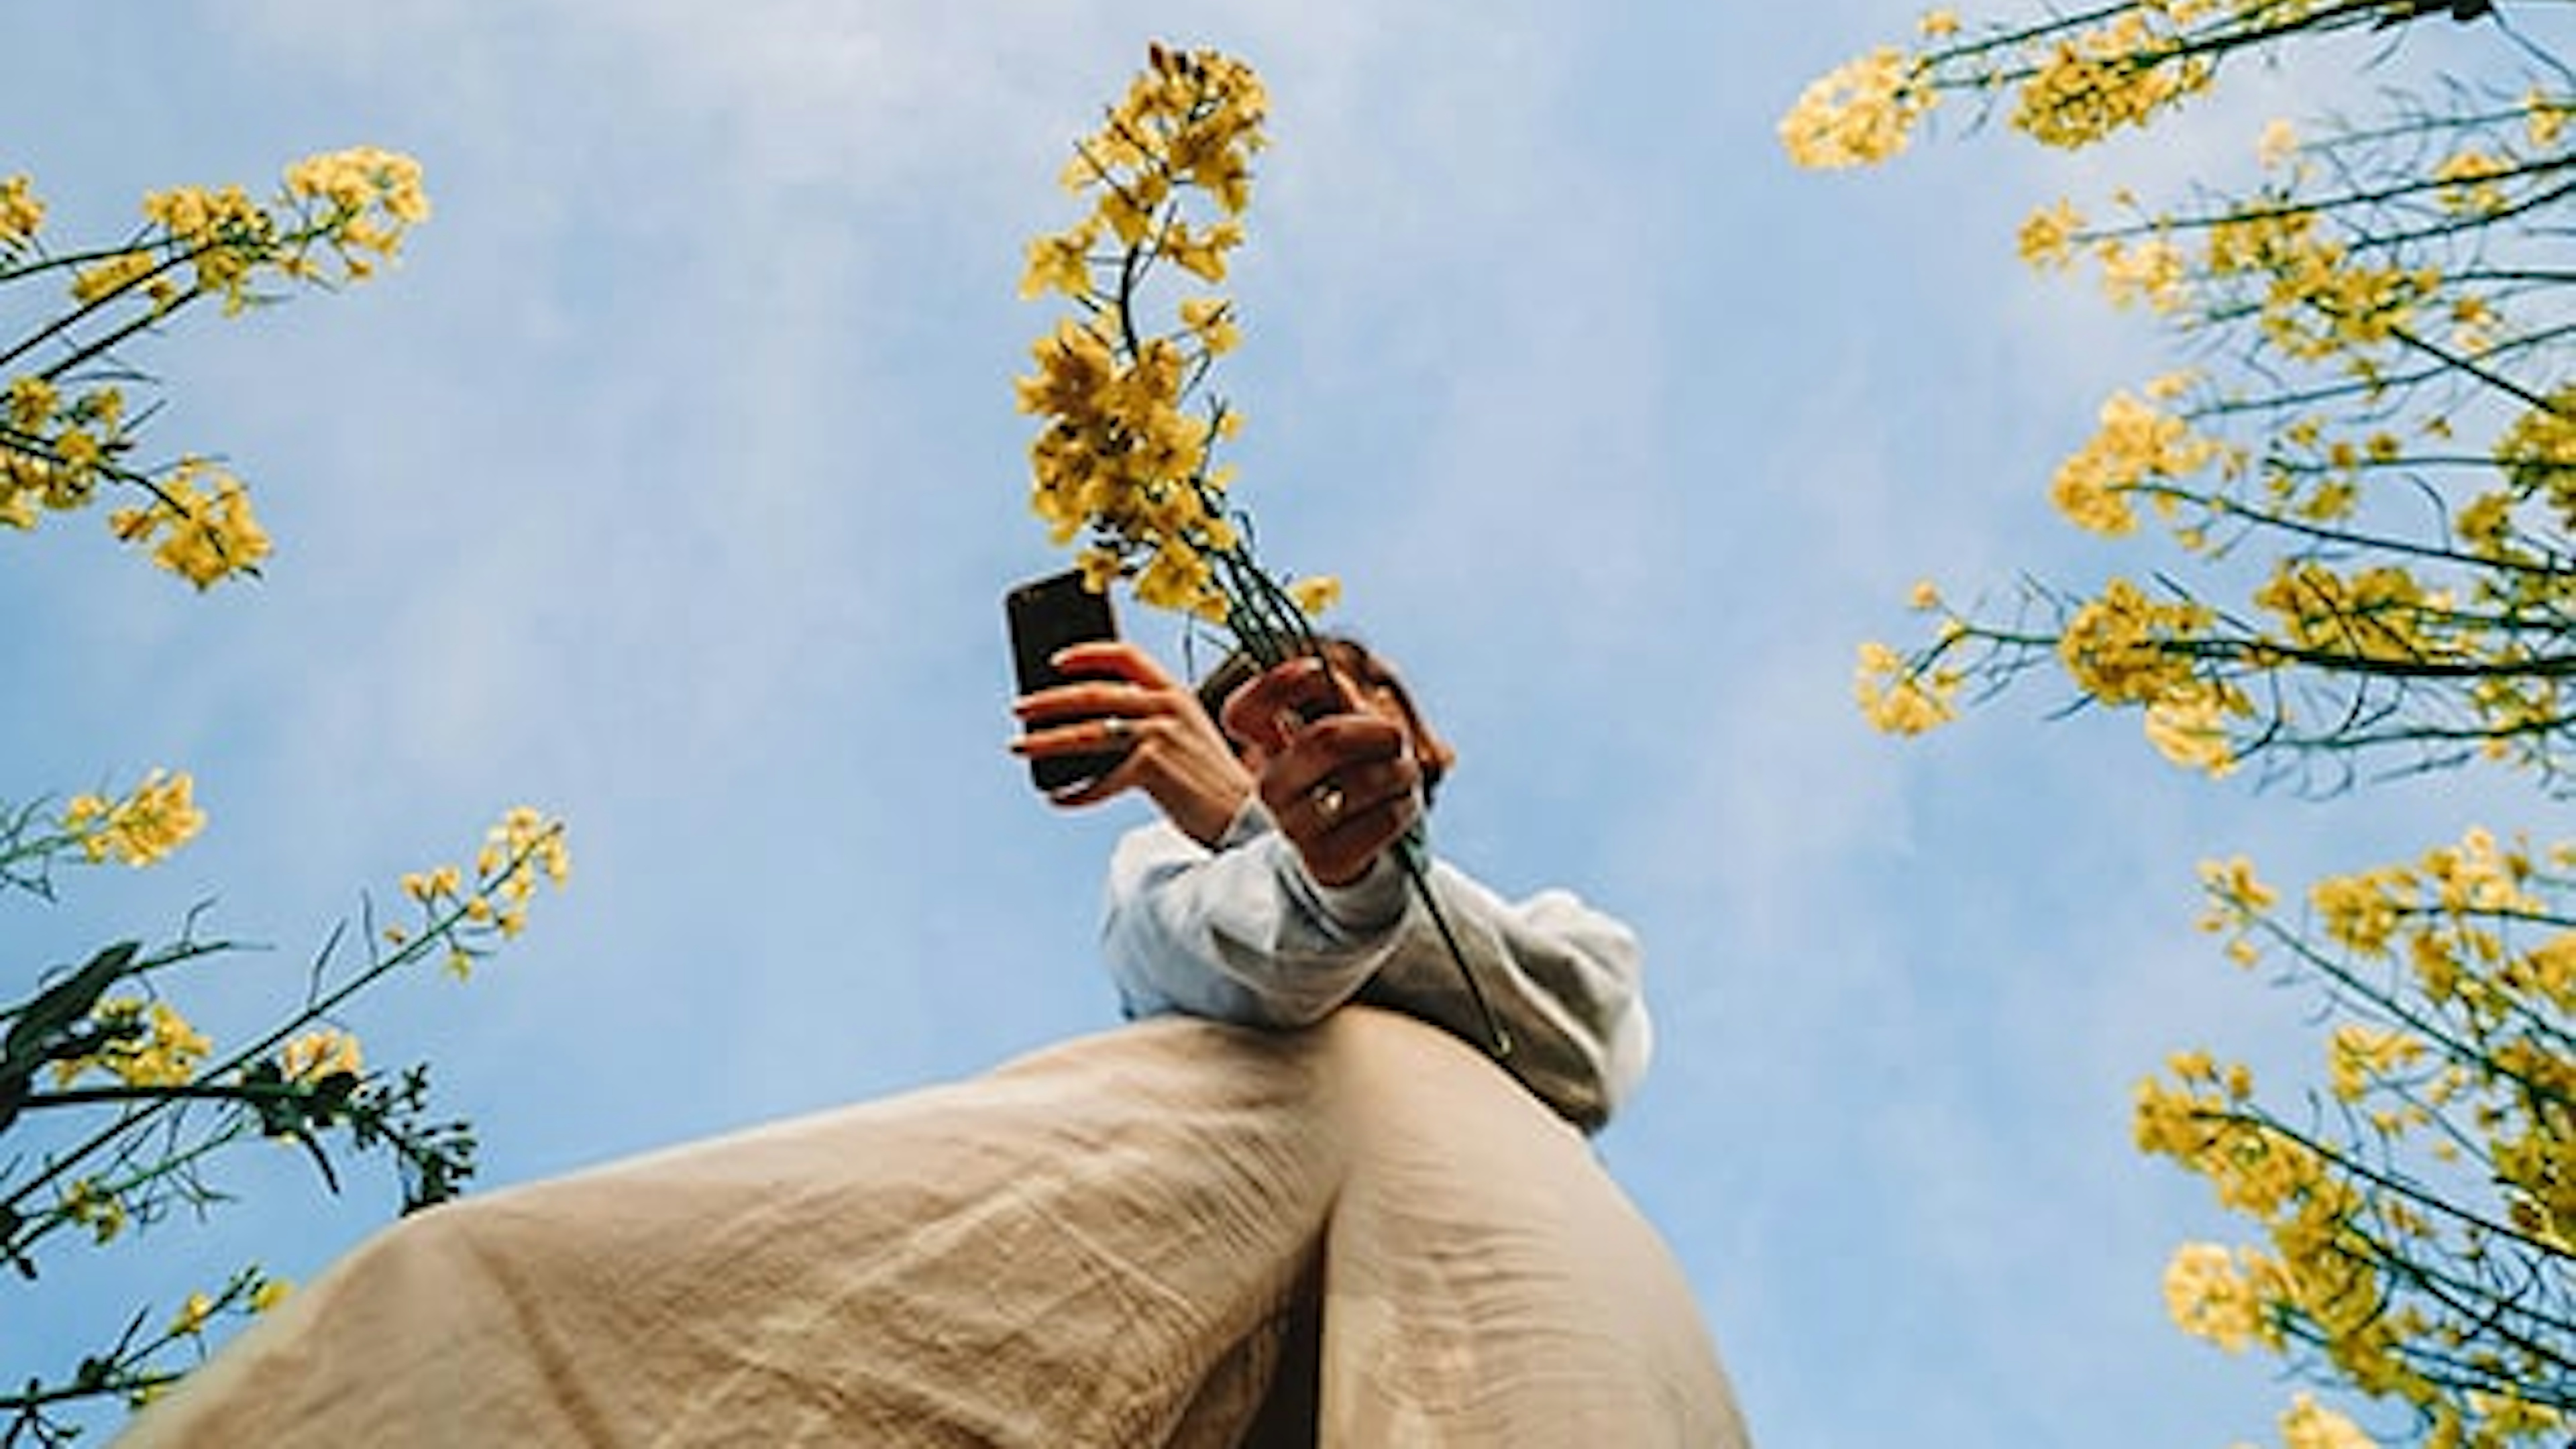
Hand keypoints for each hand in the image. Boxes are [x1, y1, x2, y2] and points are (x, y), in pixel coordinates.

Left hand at [1010, 641, 1252, 846]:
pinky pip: (1100, 780)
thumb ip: (1150, 725)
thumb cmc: (1211, 784)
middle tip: (1019, 708)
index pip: (1126, 655)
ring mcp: (1159, 735)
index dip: (1088, 653)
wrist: (1244, 818)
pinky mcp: (1152, 767)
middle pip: (1094, 694)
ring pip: (1087, 733)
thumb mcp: (1187, 739)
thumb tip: (1092, 731)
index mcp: (1175, 694)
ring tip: (1018, 746)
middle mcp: (1167, 707)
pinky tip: (1059, 799)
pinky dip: (1076, 793)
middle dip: (1049, 700)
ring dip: (1046, 740)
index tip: (1055, 661)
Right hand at [1220, 655, 1423, 887]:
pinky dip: (1404, 807)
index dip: (1278, 683)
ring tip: (1405, 775)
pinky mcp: (1325, 862)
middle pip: (1324, 740)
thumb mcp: (1343, 735)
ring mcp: (1295, 829)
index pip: (1243, 713)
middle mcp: (1272, 789)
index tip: (1317, 669)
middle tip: (1396, 737)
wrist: (1349, 859)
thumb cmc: (1349, 781)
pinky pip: (1381, 820)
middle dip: (1376, 731)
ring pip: (1363, 781)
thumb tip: (1332, 676)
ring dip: (1400, 771)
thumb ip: (1337, 700)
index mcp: (1267, 752)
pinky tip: (1402, 807)